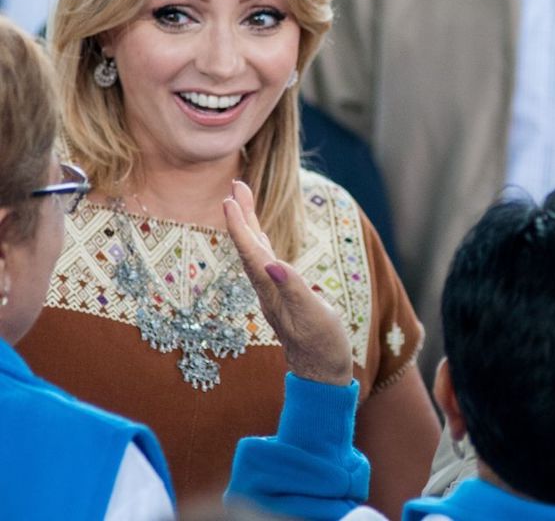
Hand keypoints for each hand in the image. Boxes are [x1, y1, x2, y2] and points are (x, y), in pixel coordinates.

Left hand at [223, 180, 352, 385]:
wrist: (321, 372)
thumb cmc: (322, 345)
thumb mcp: (313, 317)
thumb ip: (294, 290)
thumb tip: (273, 264)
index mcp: (272, 291)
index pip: (252, 252)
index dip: (240, 226)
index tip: (230, 199)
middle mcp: (267, 289)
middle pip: (249, 246)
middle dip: (241, 215)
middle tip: (237, 184)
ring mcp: (274, 292)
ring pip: (256, 251)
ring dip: (248, 224)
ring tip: (241, 198)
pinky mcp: (283, 294)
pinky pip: (266, 259)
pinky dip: (260, 240)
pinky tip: (258, 233)